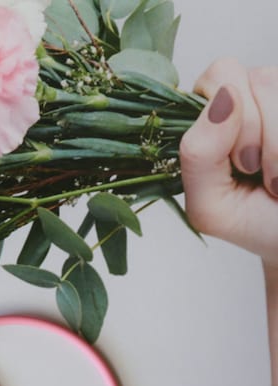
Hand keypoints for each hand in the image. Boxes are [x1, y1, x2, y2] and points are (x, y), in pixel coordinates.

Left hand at [180, 59, 277, 268]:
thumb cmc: (255, 224)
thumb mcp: (211, 206)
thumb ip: (198, 155)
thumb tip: (224, 95)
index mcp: (209, 117)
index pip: (216, 79)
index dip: (226, 123)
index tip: (236, 165)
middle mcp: (249, 96)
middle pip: (251, 79)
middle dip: (255, 135)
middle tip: (256, 172)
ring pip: (275, 86)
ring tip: (276, 179)